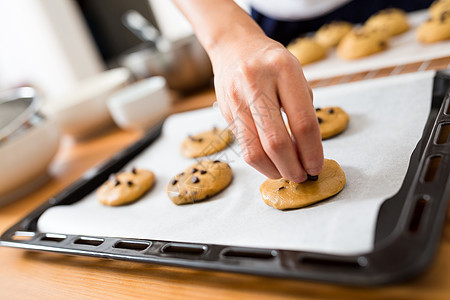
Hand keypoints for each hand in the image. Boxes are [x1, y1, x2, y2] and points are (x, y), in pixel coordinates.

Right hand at [210, 35, 323, 181]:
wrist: (234, 47)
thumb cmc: (272, 63)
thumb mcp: (295, 75)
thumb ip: (302, 111)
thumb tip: (306, 154)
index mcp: (284, 70)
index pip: (303, 123)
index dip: (312, 152)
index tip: (317, 166)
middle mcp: (257, 83)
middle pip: (276, 142)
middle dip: (292, 167)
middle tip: (302, 176)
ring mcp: (237, 98)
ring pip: (255, 150)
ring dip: (274, 170)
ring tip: (286, 172)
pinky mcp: (225, 112)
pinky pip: (244, 146)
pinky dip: (260, 161)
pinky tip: (271, 162)